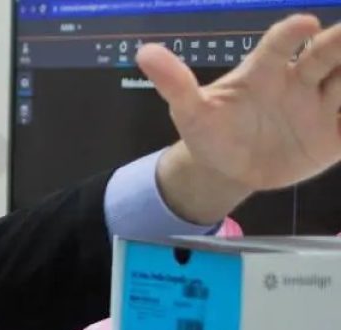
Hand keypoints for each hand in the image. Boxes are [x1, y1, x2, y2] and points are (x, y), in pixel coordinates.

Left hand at [137, 14, 340, 222]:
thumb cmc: (212, 130)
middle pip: (328, 55)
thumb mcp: (190, 111)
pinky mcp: (334, 135)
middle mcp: (300, 79)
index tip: (305, 24)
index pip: (281, 45)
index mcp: (266, 70)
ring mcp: (320, 106)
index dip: (292, 33)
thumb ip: (175, 83)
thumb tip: (144, 52)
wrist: (227, 168)